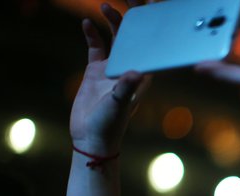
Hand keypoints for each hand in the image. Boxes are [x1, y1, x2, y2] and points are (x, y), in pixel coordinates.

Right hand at [70, 1, 149, 155]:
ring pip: (116, 38)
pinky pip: (96, 46)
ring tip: (106, 6)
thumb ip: (126, 87)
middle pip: (135, 37)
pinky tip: (87, 23)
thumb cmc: (110, 125)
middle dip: (133, 17)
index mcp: (143, 74)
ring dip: (113, 21)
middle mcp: (130, 68)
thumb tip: (136, 72)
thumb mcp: (119, 104)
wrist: (91, 138)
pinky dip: (92, 34)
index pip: (151, 45)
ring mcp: (113, 68)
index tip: (152, 8)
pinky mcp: (96, 71)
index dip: (153, 27)